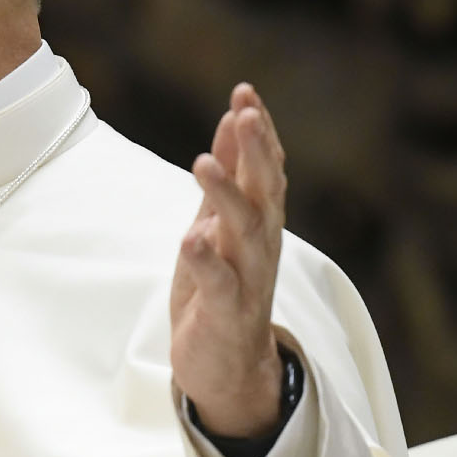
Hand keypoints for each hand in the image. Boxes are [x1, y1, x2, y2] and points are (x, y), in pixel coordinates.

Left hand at [170, 83, 287, 437]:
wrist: (228, 364)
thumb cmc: (223, 286)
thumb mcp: (220, 221)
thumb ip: (230, 175)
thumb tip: (232, 119)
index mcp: (259, 220)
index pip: (265, 167)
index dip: (258, 131)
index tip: (245, 92)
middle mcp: (260, 244)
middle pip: (264, 192)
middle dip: (256, 152)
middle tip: (244, 113)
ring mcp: (247, 278)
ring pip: (243, 232)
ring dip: (226, 196)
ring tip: (203, 162)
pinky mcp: (225, 311)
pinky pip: (219, 283)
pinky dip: (206, 260)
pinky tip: (191, 238)